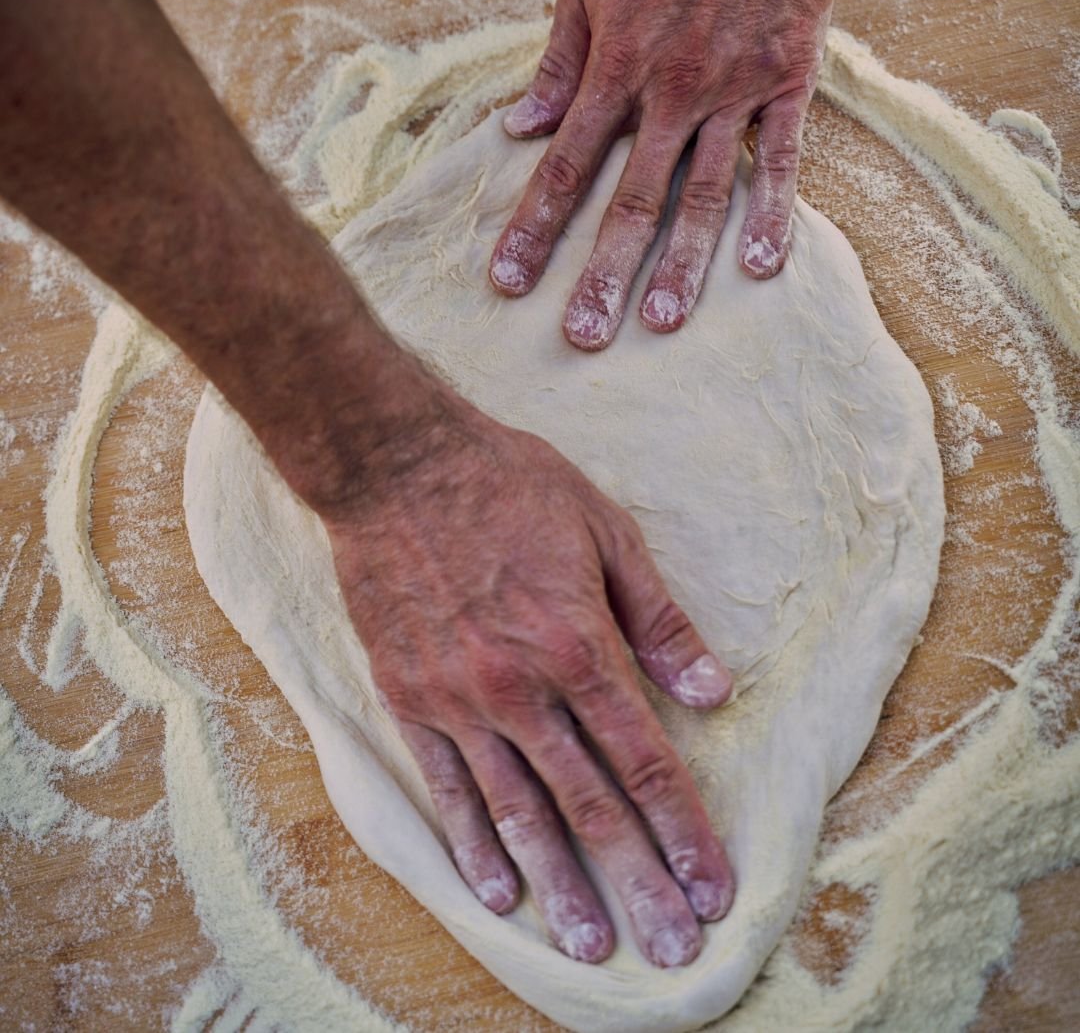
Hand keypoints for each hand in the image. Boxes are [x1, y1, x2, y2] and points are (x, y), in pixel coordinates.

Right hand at [324, 386, 734, 966]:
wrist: (397, 463)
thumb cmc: (510, 484)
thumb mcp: (605, 531)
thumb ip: (658, 621)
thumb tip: (713, 692)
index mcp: (579, 645)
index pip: (646, 760)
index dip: (685, 830)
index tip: (713, 888)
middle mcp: (521, 689)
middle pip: (591, 806)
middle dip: (637, 882)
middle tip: (669, 952)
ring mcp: (459, 700)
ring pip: (518, 813)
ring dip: (559, 887)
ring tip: (590, 945)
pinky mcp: (409, 698)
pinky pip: (446, 787)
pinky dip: (474, 843)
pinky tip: (498, 893)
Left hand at [489, 0, 839, 349]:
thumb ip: (558, 59)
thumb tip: (520, 127)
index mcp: (615, 64)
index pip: (566, 166)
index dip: (535, 228)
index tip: (510, 282)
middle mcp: (672, 88)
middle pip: (631, 199)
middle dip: (602, 274)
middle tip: (583, 337)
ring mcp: (735, 88)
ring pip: (703, 195)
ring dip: (680, 264)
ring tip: (659, 323)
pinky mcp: (789, 80)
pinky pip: (781, 161)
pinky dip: (771, 215)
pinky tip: (759, 268)